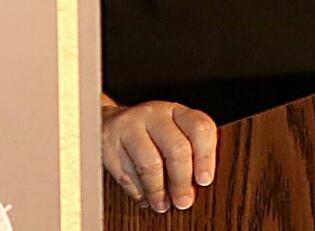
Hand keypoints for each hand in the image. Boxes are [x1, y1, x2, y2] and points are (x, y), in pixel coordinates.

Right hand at [101, 96, 217, 211]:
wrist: (108, 122)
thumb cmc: (149, 132)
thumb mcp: (172, 131)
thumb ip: (188, 150)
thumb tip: (197, 185)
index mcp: (176, 111)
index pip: (200, 127)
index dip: (205, 157)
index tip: (205, 180)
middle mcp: (154, 115)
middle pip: (176, 148)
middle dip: (182, 180)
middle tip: (184, 200)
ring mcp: (130, 128)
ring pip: (150, 165)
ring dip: (158, 191)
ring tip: (162, 204)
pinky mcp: (109, 145)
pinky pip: (127, 175)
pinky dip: (139, 192)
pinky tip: (145, 198)